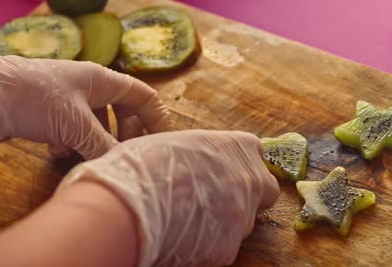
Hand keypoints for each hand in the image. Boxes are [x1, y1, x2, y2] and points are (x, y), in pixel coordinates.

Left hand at [0, 43, 171, 158]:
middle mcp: (89, 87)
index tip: (163, 144)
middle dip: (127, 135)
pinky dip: (73, 144)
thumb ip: (104, 146)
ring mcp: (69, 100)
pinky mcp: (50, 114)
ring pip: (98, 124)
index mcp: (102, 79)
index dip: (157, 119)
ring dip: (98, 143)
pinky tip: (60, 154)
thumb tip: (124, 166)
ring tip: (93, 159)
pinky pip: (74, 131)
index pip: (144, 96)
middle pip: (123, 111)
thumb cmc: (34, 99)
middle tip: (128, 156)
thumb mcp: (75, 125)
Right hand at [57, 130, 279, 266]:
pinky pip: (225, 245)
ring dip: (226, 220)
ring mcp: (242, 215)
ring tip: (190, 218)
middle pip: (265, 189)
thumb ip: (198, 153)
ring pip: (245, 221)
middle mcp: (248, 179)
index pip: (255, 151)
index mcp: (235, 147)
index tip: (225, 167)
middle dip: (249, 193)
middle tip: (218, 197)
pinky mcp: (229, 248)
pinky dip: (209, 244)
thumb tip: (195, 161)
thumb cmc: (141, 168)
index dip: (239, 161)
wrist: (126, 208)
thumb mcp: (172, 143)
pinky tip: (183, 237)